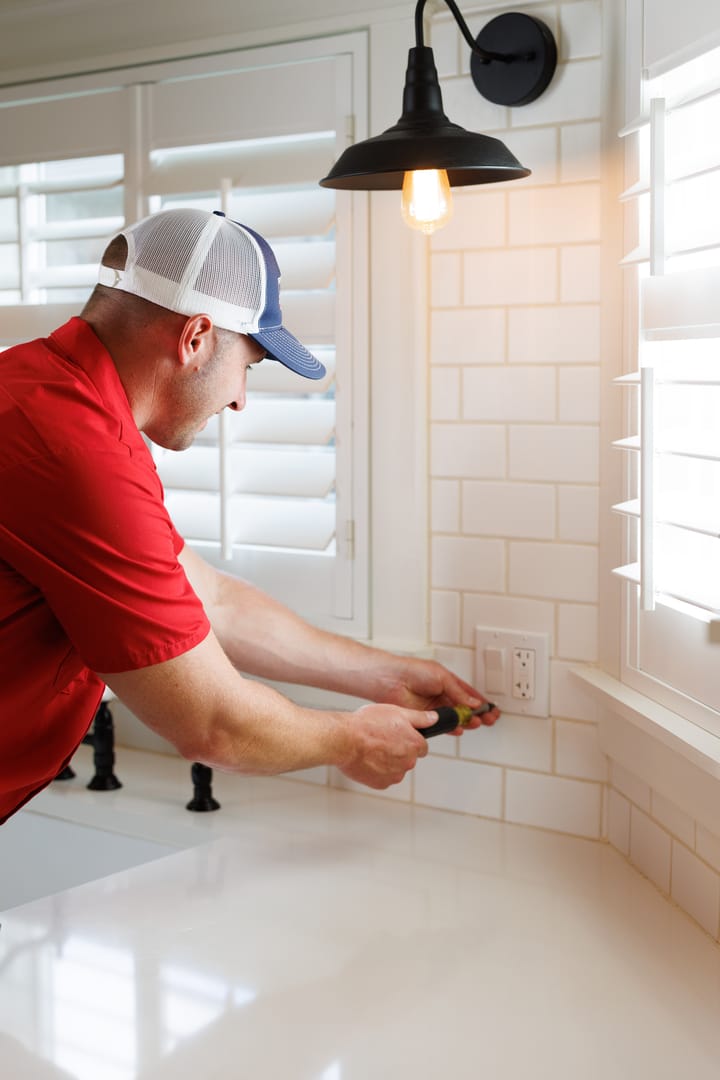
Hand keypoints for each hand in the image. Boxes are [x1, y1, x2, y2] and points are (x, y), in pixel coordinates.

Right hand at [338, 704, 433, 789]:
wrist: (344, 740)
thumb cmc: (367, 724)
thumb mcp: (396, 712)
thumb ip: (419, 718)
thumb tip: (434, 719)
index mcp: (415, 744)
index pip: (421, 746)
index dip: (410, 739)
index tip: (397, 735)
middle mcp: (408, 762)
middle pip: (408, 758)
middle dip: (398, 750)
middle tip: (381, 739)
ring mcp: (394, 775)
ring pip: (396, 768)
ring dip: (388, 761)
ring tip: (371, 748)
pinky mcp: (380, 784)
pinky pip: (383, 777)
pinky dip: (377, 770)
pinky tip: (367, 759)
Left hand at [375, 657, 499, 730]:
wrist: (392, 680)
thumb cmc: (413, 671)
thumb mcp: (442, 677)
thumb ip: (459, 692)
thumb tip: (474, 703)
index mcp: (448, 683)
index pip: (470, 695)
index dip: (482, 703)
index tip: (492, 709)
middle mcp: (442, 695)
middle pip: (465, 708)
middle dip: (479, 714)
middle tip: (489, 719)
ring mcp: (434, 707)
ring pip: (456, 717)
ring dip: (467, 721)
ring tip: (477, 723)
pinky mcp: (426, 718)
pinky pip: (442, 725)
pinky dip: (452, 728)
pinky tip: (459, 729)